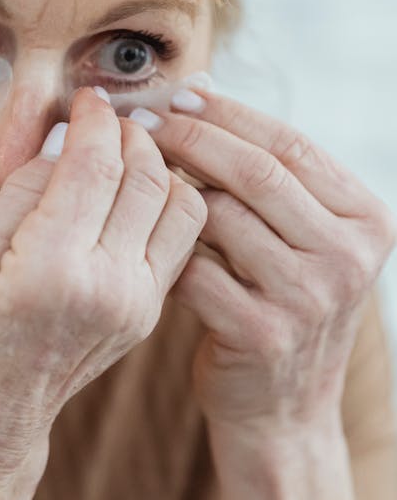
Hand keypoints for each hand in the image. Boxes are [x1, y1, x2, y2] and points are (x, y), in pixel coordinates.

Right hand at [0, 86, 206, 497]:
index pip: (95, 165)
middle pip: (147, 175)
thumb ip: (17, 193)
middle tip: (108, 116)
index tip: (86, 98)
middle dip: (131, 132)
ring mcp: (138, 303)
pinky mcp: (151, 311)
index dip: (94, 119)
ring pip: (181, 202)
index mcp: (51, 269)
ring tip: (127, 148)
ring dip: (160, 163)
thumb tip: (65, 141)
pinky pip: (181, 235)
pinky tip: (139, 186)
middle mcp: (107, 286)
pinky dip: (169, 198)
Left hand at [145, 85, 396, 432]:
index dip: (228, 114)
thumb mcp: (300, 241)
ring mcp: (310, 298)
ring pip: (221, 217)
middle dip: (190, 138)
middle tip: (138, 122)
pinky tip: (139, 239)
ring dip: (170, 191)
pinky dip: (163, 250)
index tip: (177, 95)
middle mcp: (349, 256)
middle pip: (258, 173)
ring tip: (133, 175)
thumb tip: (203, 88)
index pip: (292, 145)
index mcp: (366, 219)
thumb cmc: (278, 307)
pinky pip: (195, 270)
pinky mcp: (262, 335)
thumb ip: (269, 178)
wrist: (282, 411)